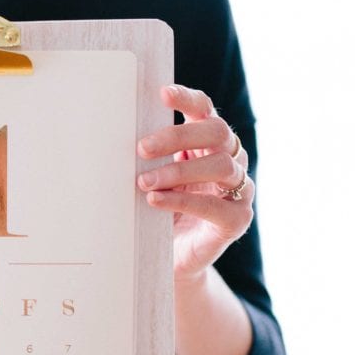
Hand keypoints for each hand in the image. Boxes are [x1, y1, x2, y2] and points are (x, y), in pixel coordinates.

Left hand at [137, 85, 253, 285]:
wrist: (172, 260)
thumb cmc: (160, 211)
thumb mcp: (153, 177)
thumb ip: (148, 157)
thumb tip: (115, 133)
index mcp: (210, 143)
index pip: (205, 110)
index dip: (187, 99)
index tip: (162, 94)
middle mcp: (231, 160)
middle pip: (217, 132)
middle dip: (178, 136)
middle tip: (142, 148)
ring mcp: (240, 190)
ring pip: (220, 166)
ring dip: (177, 171)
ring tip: (143, 182)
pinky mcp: (237, 220)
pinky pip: (216, 206)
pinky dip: (183, 201)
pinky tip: (156, 201)